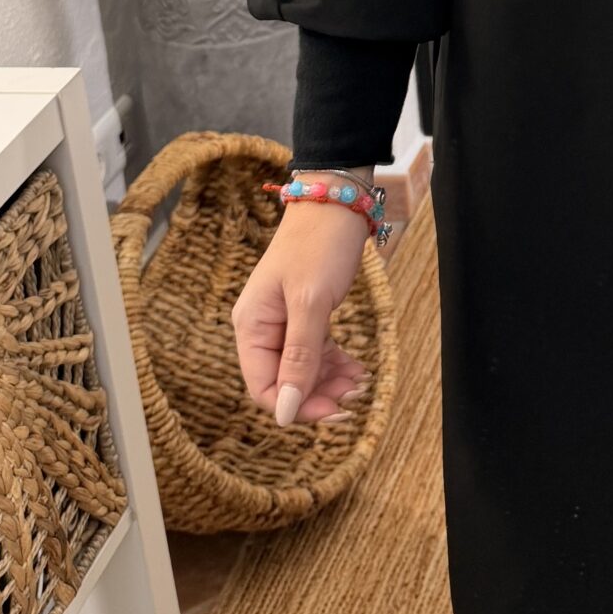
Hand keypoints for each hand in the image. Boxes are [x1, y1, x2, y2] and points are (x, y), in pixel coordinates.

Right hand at [231, 203, 376, 426]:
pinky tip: (359, 369)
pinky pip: (317, 352)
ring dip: (330, 382)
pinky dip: (336, 363)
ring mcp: (284, 322)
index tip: (333, 411)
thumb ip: (299, 358)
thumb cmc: (319, 245)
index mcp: (251, 326)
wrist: (337, 202)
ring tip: (361, 382)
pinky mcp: (306, 315)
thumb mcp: (310, 303)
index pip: (263, 388)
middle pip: (285, 382)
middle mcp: (263, 328)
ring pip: (304, 370)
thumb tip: (286, 412)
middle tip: (354, 397)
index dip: (295, 406)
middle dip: (318, 394)